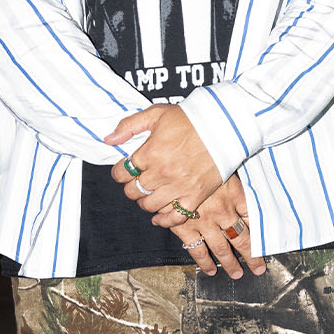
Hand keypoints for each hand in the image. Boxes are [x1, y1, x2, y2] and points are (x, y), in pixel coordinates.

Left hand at [106, 104, 223, 221]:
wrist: (224, 127)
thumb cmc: (191, 119)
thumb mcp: (157, 113)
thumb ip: (129, 125)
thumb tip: (109, 140)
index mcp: (150, 153)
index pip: (121, 173)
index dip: (119, 172)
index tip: (124, 170)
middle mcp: (162, 173)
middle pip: (133, 191)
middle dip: (131, 186)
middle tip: (138, 181)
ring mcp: (179, 187)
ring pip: (149, 206)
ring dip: (145, 202)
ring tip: (149, 194)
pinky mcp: (195, 196)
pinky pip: (175, 217)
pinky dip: (164, 220)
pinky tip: (159, 217)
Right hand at [164, 174, 264, 279]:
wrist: (171, 166)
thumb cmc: (197, 162)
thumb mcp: (222, 168)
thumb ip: (233, 184)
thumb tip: (245, 199)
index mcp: (234, 195)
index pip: (252, 217)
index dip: (260, 230)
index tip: (266, 242)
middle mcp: (223, 212)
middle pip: (242, 238)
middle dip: (251, 255)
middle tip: (258, 268)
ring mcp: (205, 222)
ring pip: (221, 248)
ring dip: (230, 263)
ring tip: (236, 274)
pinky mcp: (186, 228)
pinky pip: (197, 250)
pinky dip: (204, 262)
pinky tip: (209, 270)